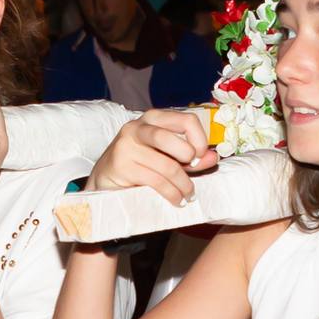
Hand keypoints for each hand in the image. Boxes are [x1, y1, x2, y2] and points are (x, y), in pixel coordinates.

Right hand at [86, 109, 217, 205]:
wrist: (105, 179)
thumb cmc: (140, 164)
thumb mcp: (167, 156)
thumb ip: (190, 156)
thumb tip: (213, 157)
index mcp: (153, 118)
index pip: (186, 120)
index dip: (200, 139)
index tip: (201, 156)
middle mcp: (137, 127)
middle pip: (171, 138)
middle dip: (188, 159)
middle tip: (193, 174)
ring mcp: (126, 146)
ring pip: (166, 165)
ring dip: (183, 184)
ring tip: (187, 194)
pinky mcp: (121, 166)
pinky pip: (156, 181)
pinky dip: (171, 193)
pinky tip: (176, 199)